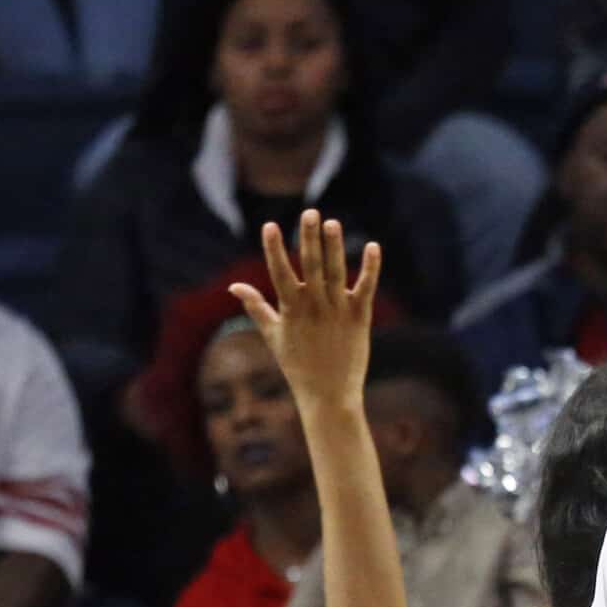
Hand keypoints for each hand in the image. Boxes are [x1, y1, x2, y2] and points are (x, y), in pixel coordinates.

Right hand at [236, 213, 381, 411]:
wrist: (328, 395)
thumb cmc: (297, 365)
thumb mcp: (273, 335)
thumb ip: (256, 307)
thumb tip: (233, 286)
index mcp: (291, 309)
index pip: (280, 273)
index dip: (274, 249)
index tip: (270, 226)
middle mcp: (314, 307)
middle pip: (311, 266)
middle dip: (309, 238)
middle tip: (309, 212)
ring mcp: (338, 311)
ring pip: (336, 273)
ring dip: (335, 247)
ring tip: (333, 223)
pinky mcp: (360, 317)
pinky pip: (366, 288)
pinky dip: (370, 268)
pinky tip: (373, 247)